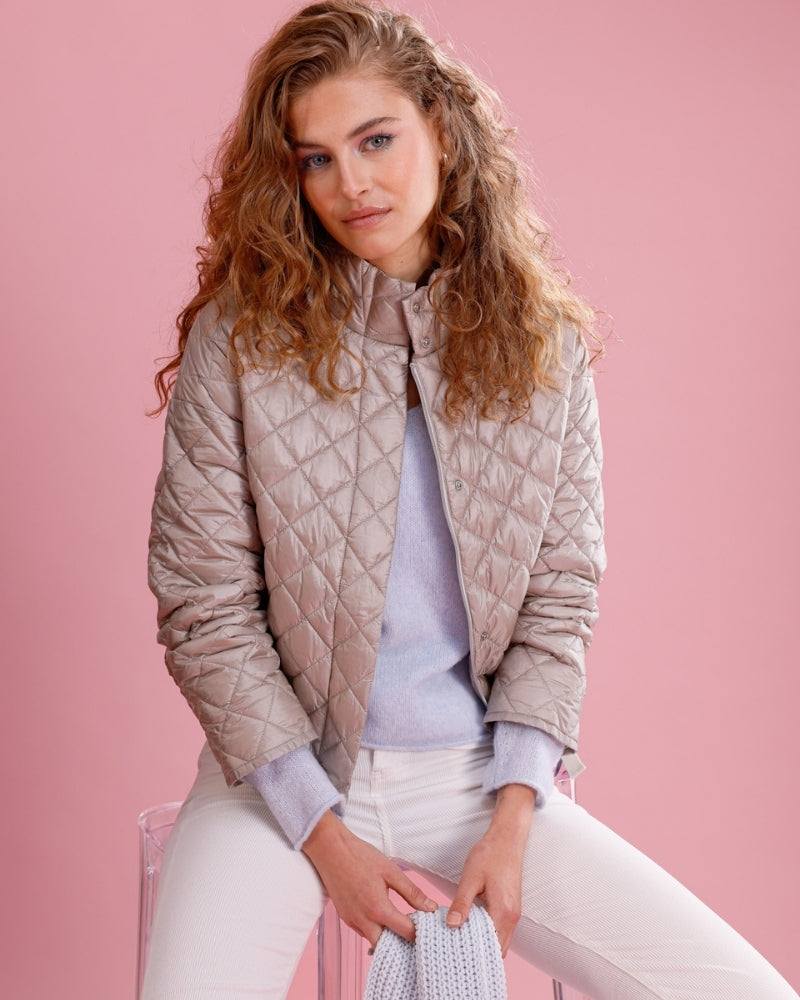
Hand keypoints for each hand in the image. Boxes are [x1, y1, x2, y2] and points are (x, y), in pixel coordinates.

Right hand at [302, 811, 436, 947]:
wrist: (330, 849)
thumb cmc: (360, 856)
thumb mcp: (391, 871)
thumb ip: (412, 892)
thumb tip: (430, 907)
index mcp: (378, 909)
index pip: (405, 932)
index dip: (419, 933)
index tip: (428, 929)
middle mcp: (363, 920)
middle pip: (388, 946)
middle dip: (402, 942)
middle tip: (415, 932)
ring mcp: (352, 921)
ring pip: (373, 940)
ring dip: (387, 938)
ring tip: (400, 925)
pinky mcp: (344, 917)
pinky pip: (363, 932)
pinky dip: (374, 930)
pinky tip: (382, 918)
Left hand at [446, 783, 534, 955]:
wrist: (507, 838)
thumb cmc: (490, 854)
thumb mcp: (471, 877)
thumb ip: (462, 903)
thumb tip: (452, 925)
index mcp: (503, 912)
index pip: (491, 946)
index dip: (473, 952)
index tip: (455, 952)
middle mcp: (512, 917)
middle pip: (498, 949)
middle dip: (478, 952)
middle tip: (455, 948)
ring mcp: (513, 913)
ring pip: (500, 940)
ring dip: (483, 943)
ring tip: (460, 939)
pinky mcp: (511, 907)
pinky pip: (500, 929)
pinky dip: (488, 933)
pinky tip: (470, 926)